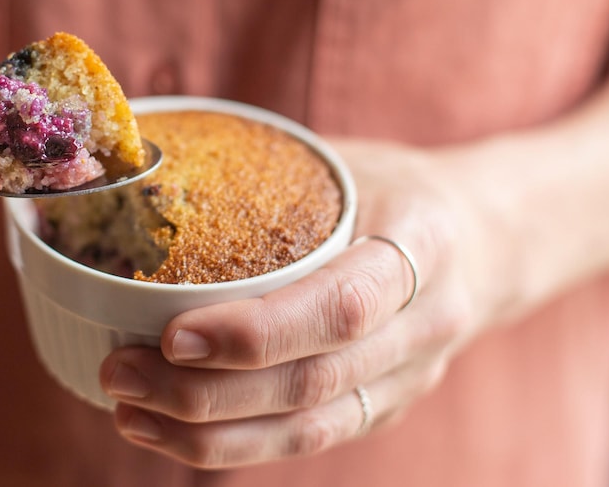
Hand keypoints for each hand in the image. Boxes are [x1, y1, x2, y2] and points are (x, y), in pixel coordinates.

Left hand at [97, 141, 509, 467]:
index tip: (172, 334)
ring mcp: (409, 378)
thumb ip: (267, 176)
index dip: (256, 332)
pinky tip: (170, 432)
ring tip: (129, 413)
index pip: (340, 306)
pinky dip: (235, 446)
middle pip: (314, 381)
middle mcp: (425, 323)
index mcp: (420, 244)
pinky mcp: (385, 409)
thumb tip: (137, 167)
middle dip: (206, 391)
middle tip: (120, 371)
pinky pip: (309, 440)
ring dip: (208, 434)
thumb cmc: (393, 189)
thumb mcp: (346, 162)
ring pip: (308, 429)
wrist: (487, 241)